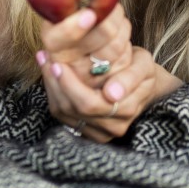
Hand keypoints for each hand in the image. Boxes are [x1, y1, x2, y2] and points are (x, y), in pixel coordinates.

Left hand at [36, 4, 182, 141]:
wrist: (141, 85)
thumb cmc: (140, 69)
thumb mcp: (143, 65)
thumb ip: (131, 77)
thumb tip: (112, 94)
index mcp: (126, 110)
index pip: (90, 104)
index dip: (70, 84)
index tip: (58, 62)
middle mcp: (112, 127)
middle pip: (73, 109)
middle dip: (56, 82)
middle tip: (46, 56)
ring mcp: (98, 131)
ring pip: (63, 112)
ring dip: (51, 85)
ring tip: (45, 59)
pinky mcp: (84, 130)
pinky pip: (61, 114)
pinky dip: (53, 92)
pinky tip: (50, 72)